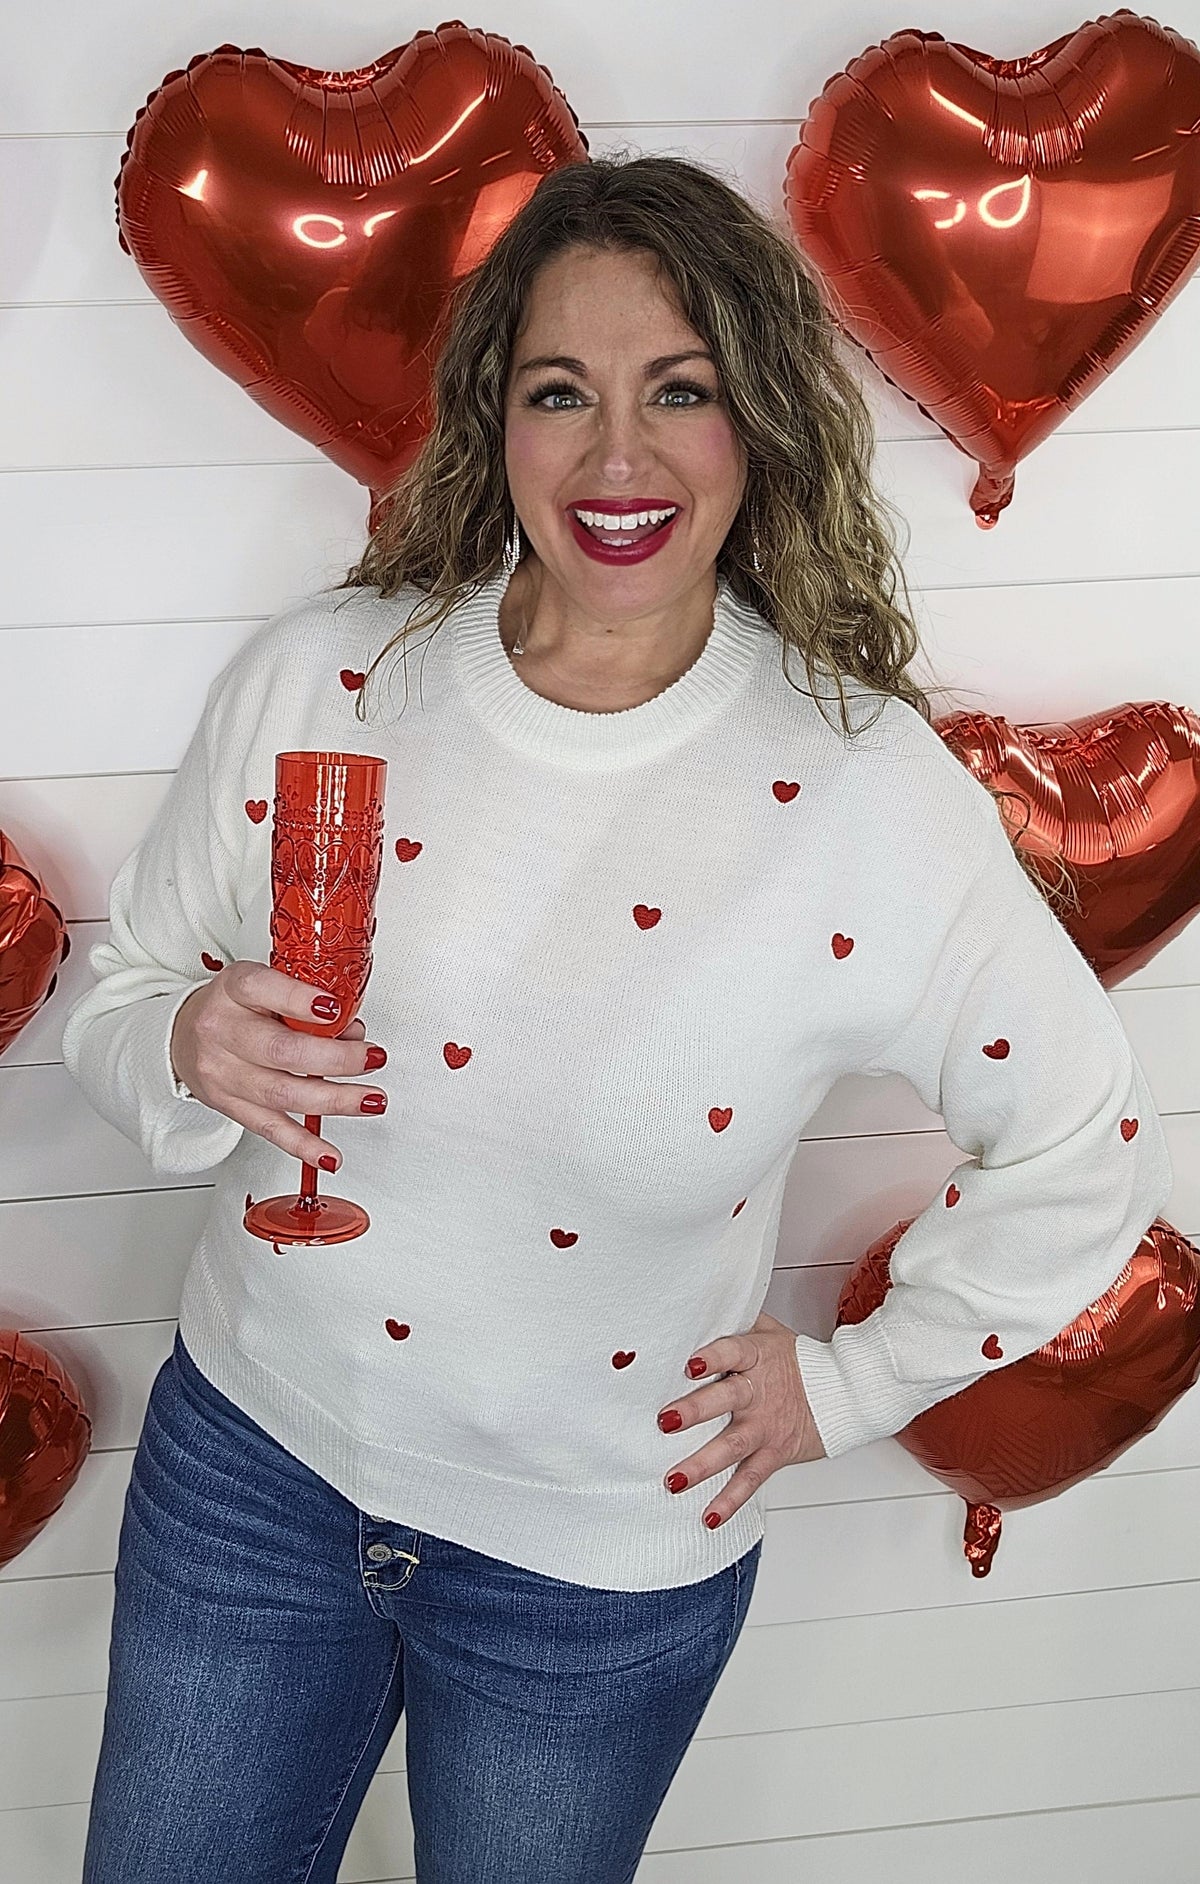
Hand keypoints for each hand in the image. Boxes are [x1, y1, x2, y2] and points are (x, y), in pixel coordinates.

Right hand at [168, 960, 388, 1169]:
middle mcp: (222, 1031)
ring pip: (282, 1094)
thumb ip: (305, 1002)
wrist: (183, 1035)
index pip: (262, 989)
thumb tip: (352, 1031)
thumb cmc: (233, 1007)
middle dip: (336, 1059)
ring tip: (371, 1099)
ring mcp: (223, 1073)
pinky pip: (270, 1129)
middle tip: (372, 1058)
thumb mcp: (264, 986)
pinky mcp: (229, 1106)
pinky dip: (303, 1145)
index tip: (336, 1009)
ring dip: (335, 1100)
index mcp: (233, 989)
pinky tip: (329, 1155)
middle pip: (281, 1051)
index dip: (300, 1001)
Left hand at [656, 1310, 826, 1529]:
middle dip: (695, 1410)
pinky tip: (709, 1516)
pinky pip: (750, 1479)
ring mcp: (767, 1425)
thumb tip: (699, 1308)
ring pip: (732, 1445)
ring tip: (673, 1479)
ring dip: (701, 1463)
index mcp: (756, 1356)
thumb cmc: (800, 1360)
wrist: (847, 1391)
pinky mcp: (775, 1453)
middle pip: (725, 1399)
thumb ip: (737, 1324)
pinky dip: (730, 1500)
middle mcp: (759, 1391)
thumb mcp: (770, 1332)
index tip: (690, 1364)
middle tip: (665, 1420)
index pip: (731, 1353)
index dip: (712, 1358)